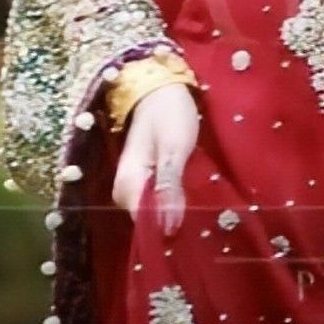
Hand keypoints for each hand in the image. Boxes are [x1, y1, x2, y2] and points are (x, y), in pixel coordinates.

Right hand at [111, 82, 199, 235]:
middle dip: (170, 223)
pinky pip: (154, 200)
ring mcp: (133, 183)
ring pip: (151, 210)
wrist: (161, 89)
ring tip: (198, 215)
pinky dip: (170, 202)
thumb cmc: (170, 115)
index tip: (189, 235)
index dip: (165, 230)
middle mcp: (124, 188)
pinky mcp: (143, 178)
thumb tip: (167, 228)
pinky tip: (188, 202)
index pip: (142, 223)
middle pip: (146, 220)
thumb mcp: (174, 150)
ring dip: (172, 213)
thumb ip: (169, 188)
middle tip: (199, 222)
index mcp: (127, 182)